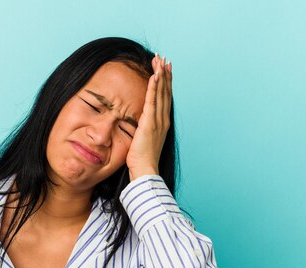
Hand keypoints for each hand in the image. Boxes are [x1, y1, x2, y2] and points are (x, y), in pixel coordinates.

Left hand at [126, 53, 171, 180]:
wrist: (145, 170)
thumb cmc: (142, 160)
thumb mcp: (143, 141)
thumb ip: (143, 130)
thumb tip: (139, 125)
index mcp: (162, 124)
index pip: (165, 99)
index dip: (165, 83)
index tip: (165, 70)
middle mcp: (163, 120)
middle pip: (166, 92)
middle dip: (165, 74)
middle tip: (164, 59)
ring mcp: (158, 121)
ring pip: (161, 93)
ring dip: (161, 75)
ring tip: (160, 61)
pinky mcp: (150, 122)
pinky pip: (153, 101)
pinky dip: (154, 87)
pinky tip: (155, 75)